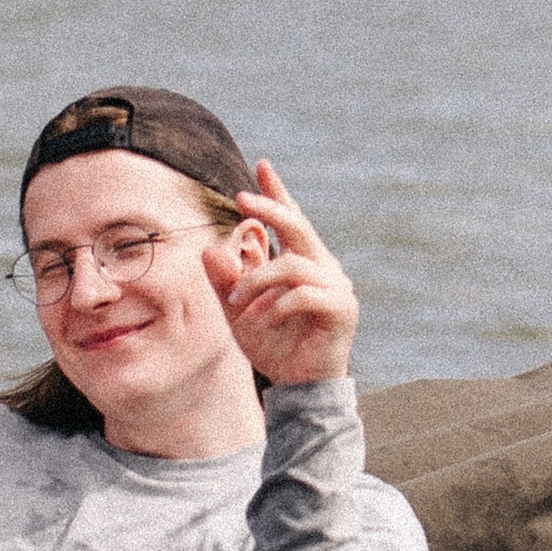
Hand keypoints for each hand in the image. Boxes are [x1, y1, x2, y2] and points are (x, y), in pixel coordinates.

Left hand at [204, 162, 356, 386]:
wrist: (299, 384)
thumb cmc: (273, 345)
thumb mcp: (238, 311)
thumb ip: (225, 281)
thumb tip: (209, 248)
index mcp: (303, 261)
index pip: (290, 220)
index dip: (277, 193)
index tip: (261, 166)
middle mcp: (323, 267)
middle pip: (298, 226)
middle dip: (270, 208)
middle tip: (242, 198)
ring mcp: (337, 287)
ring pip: (292, 265)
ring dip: (258, 282)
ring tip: (238, 304)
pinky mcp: (342, 308)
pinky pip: (304, 295)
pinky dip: (278, 306)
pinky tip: (267, 321)